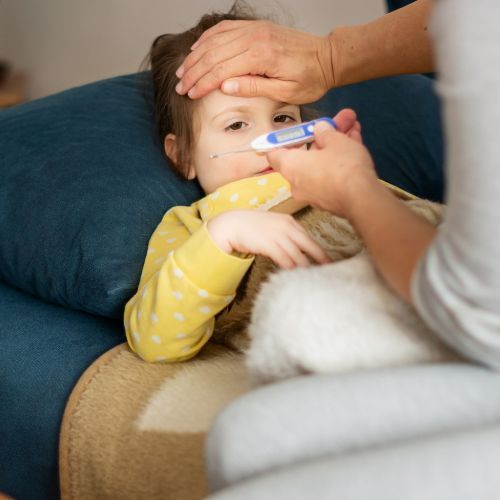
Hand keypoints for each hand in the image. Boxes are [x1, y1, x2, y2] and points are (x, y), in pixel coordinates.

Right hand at [175, 20, 334, 102]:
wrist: (326, 58)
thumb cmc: (310, 79)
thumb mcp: (286, 92)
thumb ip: (254, 88)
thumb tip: (225, 87)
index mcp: (262, 57)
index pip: (222, 70)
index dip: (202, 83)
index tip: (189, 94)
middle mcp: (255, 38)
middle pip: (214, 54)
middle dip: (193, 71)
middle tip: (180, 85)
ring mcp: (254, 30)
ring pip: (216, 40)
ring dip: (196, 56)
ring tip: (183, 70)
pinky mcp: (256, 28)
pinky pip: (225, 29)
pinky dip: (208, 39)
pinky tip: (198, 49)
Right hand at [206, 210, 330, 268]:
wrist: (232, 224)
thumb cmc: (251, 227)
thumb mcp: (273, 226)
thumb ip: (285, 235)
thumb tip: (296, 249)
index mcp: (289, 222)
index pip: (309, 238)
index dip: (320, 251)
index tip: (329, 261)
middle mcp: (286, 227)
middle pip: (309, 246)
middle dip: (321, 259)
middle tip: (331, 270)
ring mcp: (278, 235)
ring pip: (298, 255)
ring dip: (306, 268)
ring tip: (314, 279)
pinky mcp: (268, 244)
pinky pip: (284, 259)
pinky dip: (292, 268)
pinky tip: (296, 276)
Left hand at [266, 112, 377, 218]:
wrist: (362, 199)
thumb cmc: (343, 168)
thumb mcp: (334, 140)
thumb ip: (325, 132)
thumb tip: (320, 130)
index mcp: (291, 167)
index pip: (274, 154)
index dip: (280, 141)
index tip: (286, 133)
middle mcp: (298, 182)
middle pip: (306, 154)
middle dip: (323, 136)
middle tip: (337, 122)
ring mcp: (314, 193)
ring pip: (322, 163)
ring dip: (336, 145)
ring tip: (352, 127)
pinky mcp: (330, 198)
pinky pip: (331, 174)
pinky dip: (341, 160)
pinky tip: (356, 143)